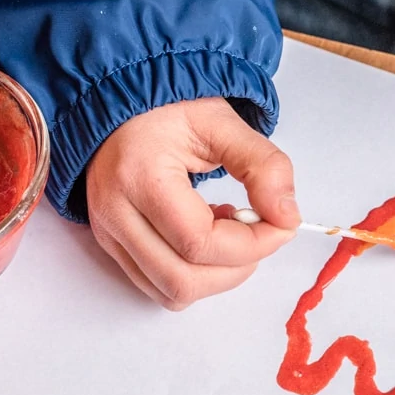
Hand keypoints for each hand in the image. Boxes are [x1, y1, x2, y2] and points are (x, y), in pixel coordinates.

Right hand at [86, 98, 299, 309]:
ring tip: (228, 230)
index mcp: (139, 177)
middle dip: (236, 268)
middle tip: (260, 233)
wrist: (118, 102)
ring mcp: (107, 234)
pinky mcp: (110, 244)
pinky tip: (204, 236)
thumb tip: (287, 217)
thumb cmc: (166, 107)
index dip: (253, 244)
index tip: (281, 224)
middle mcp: (114, 213)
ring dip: (215, 276)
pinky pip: (157, 286)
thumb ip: (264, 167)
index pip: (199, 242)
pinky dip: (193, 274)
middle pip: (183, 280)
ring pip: (170, 293)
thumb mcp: (223, 122)